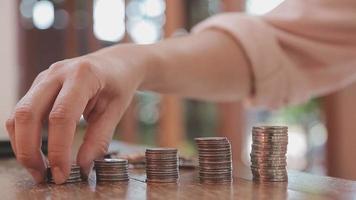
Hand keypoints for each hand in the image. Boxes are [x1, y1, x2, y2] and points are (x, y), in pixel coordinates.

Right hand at [5, 49, 145, 183]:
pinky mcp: (40, 85)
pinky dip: (25, 134)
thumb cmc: (119, 85)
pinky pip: (23, 111)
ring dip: (23, 144)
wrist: (117, 63)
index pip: (61, 116)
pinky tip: (37, 151)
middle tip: (42, 176)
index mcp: (83, 76)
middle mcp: (58, 73)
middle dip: (29, 150)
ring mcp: (45, 77)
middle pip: (28, 113)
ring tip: (38, 168)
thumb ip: (99, 139)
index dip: (58, 149)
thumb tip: (82, 167)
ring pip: (19, 113)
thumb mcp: (116, 111)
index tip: (62, 173)